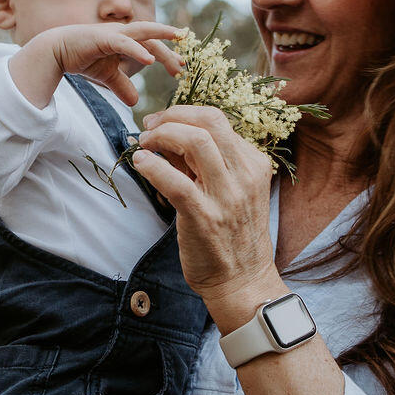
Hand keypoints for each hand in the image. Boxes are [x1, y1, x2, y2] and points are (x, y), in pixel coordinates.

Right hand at [12, 22, 182, 109]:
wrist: (56, 51)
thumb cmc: (82, 58)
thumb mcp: (108, 76)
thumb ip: (122, 86)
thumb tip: (135, 102)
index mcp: (127, 41)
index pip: (152, 46)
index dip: (168, 56)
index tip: (181, 69)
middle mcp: (123, 33)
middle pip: (153, 39)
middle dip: (169, 50)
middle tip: (183, 66)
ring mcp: (114, 33)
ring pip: (143, 31)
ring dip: (161, 34)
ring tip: (177, 36)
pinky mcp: (103, 37)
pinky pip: (124, 43)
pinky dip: (138, 51)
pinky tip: (149, 61)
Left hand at [132, 106, 280, 322]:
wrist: (243, 281)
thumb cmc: (232, 236)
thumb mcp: (229, 191)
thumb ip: (202, 164)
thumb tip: (166, 138)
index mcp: (254, 165)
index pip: (218, 120)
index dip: (184, 113)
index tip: (162, 121)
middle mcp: (245, 175)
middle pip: (210, 121)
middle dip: (173, 115)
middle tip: (150, 126)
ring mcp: (227, 196)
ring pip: (196, 142)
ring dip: (162, 135)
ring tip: (144, 144)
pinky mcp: (205, 217)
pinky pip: (175, 181)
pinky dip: (152, 166)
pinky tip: (140, 163)